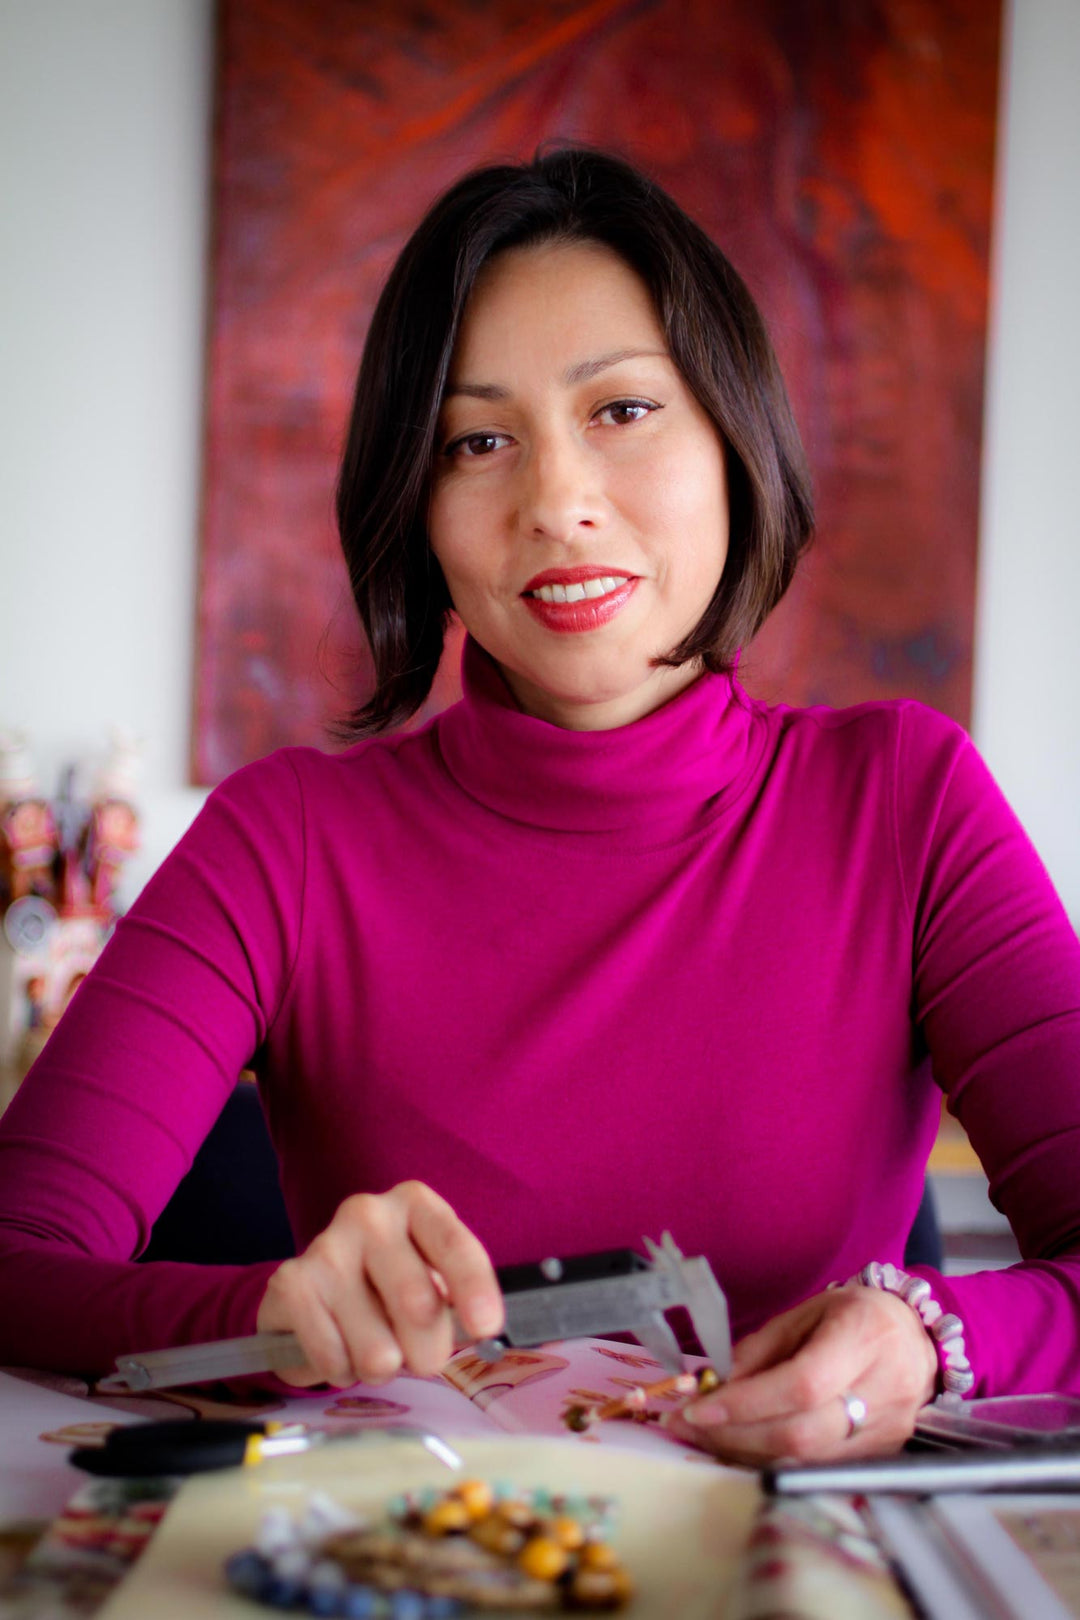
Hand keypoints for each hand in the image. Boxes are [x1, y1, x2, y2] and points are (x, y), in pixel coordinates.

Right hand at [255, 1181, 502, 1387]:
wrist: (314, 1291)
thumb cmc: (390, 1285)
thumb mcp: (431, 1278)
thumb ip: (456, 1299)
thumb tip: (482, 1330)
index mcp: (415, 1204)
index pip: (453, 1244)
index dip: (474, 1289)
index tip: (485, 1328)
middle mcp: (369, 1214)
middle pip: (418, 1305)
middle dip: (428, 1353)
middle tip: (423, 1359)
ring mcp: (327, 1246)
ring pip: (377, 1348)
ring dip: (381, 1367)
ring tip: (373, 1348)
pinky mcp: (291, 1282)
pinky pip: (334, 1358)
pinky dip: (342, 1370)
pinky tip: (339, 1346)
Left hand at [664, 1285, 937, 1464]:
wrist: (915, 1336)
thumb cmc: (853, 1317)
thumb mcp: (805, 1313)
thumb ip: (760, 1350)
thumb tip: (712, 1385)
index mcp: (864, 1337)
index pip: (802, 1385)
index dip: (746, 1403)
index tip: (697, 1408)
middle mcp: (885, 1389)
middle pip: (803, 1434)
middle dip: (735, 1436)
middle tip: (687, 1427)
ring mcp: (889, 1431)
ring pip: (807, 1461)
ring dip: (747, 1454)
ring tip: (706, 1438)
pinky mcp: (882, 1455)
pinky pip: (818, 1469)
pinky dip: (773, 1461)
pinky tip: (744, 1447)